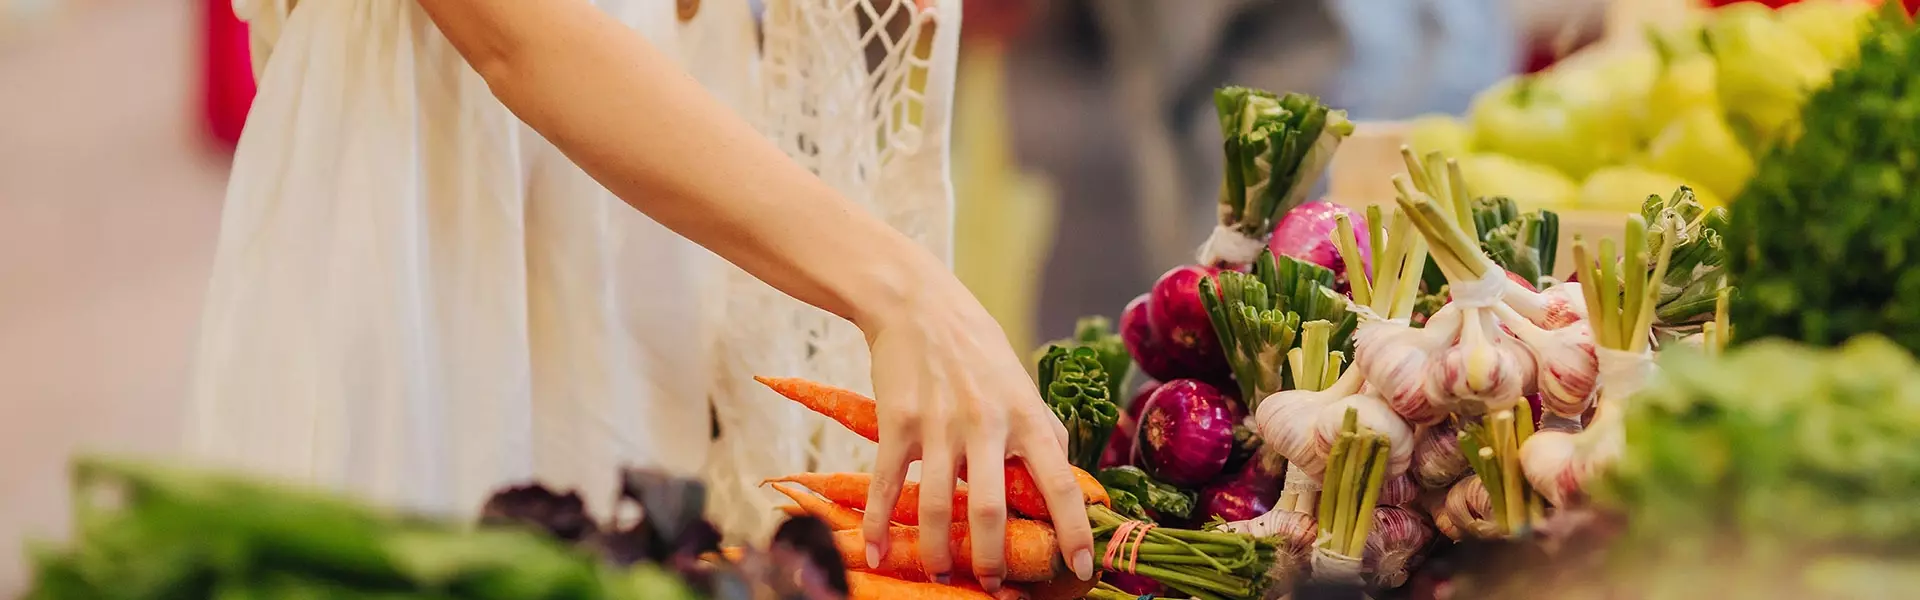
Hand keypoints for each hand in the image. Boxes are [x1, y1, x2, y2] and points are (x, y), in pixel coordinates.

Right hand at [855, 275, 1094, 592]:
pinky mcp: (897, 423)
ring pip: (939, 506)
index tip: (1080, 566)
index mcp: (1025, 414)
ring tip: (940, 575)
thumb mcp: (1020, 380)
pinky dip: (879, 524)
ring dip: (939, 551)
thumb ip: (1042, 426)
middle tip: (993, 586)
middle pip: (992, 509)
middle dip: (992, 559)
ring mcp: (938, 424)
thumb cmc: (974, 344)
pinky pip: (888, 484)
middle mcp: (986, 422)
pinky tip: (877, 551)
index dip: (1073, 530)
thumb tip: (1068, 471)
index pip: (1060, 482)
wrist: (914, 302)